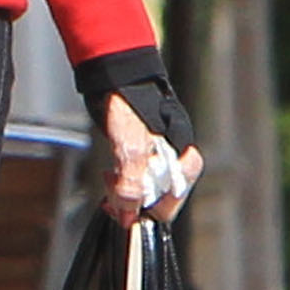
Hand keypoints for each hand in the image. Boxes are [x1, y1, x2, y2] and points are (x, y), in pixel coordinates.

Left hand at [101, 91, 201, 227]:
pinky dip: (119, 183)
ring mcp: (155, 155)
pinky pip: (132, 177)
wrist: (112, 75)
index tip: (127, 213)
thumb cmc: (127, 102)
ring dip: (124, 193)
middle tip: (110, 199)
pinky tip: (109, 177)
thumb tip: (129, 215)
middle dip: (134, 202)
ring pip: (143, 188)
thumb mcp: (130, 146)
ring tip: (108, 181)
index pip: (174, 198)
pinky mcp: (138, 150)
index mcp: (182, 155)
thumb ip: (131, 181)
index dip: (151, 208)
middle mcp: (172, 158)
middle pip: (158, 197)